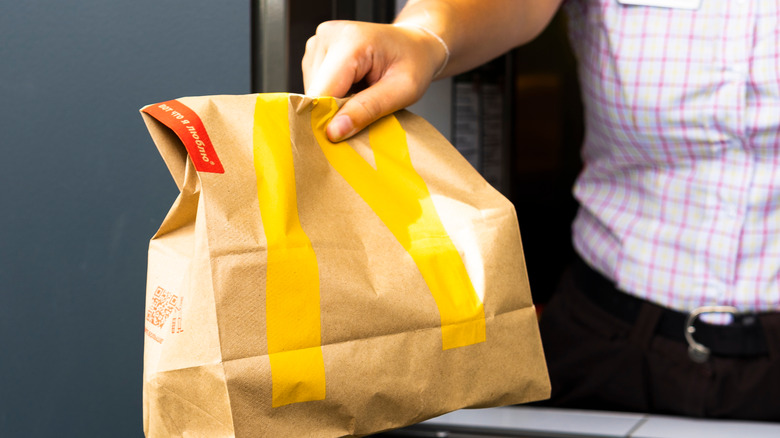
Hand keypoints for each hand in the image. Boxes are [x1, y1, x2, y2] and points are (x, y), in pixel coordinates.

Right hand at [302, 20, 446, 141]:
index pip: (321, 91)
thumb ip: (368, 109)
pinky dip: (333, 95)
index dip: (327, 120)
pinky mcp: (315, 52)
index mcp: (350, 41)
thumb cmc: (414, 63)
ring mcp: (319, 42)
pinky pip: (316, 85)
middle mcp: (328, 36)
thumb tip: (333, 131)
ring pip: (313, 91)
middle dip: (335, 112)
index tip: (340, 140)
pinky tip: (353, 88)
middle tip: (365, 113)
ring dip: (334, 104)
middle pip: (315, 93)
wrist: (414, 44)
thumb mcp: (403, 91)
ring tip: (362, 95)